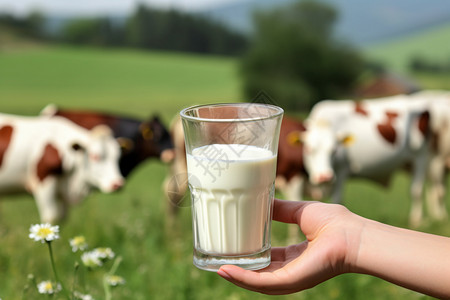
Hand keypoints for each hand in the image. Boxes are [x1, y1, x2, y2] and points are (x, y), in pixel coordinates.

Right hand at [217, 198, 362, 294]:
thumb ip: (280, 210)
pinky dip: (242, 278)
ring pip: (256, 281)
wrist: (353, 234)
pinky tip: (226, 271)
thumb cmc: (334, 222)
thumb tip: (261, 200)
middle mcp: (290, 270)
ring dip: (235, 276)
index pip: (267, 259)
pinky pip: (262, 282)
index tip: (233, 246)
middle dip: (238, 269)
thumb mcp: (298, 212)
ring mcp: (290, 278)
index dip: (249, 254)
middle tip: (218, 259)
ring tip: (215, 268)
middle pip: (258, 273)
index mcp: (294, 256)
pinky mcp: (290, 280)